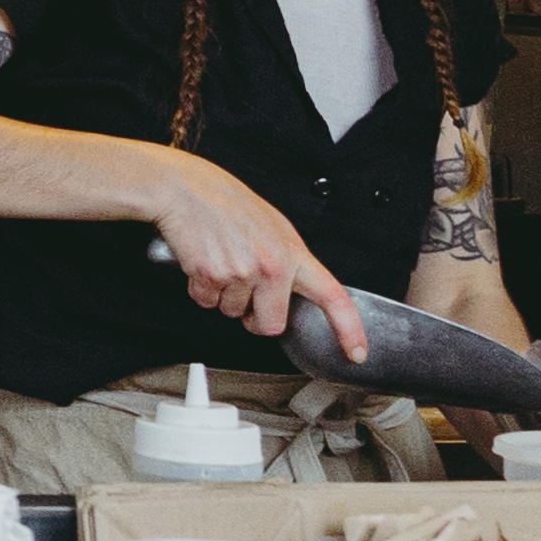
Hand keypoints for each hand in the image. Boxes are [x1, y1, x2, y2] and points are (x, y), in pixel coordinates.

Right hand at [145, 160, 366, 363]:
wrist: (183, 189)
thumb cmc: (224, 202)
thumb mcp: (272, 227)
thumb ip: (287, 260)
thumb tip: (290, 289)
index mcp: (293, 252)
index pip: (333, 297)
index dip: (349, 330)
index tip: (356, 352)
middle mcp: (272, 265)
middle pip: (271, 325)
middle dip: (253, 319)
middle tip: (243, 295)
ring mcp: (242, 272)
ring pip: (232, 313)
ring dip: (222, 296)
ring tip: (219, 262)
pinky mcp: (211, 276)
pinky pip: (206, 302)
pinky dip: (200, 289)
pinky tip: (202, 263)